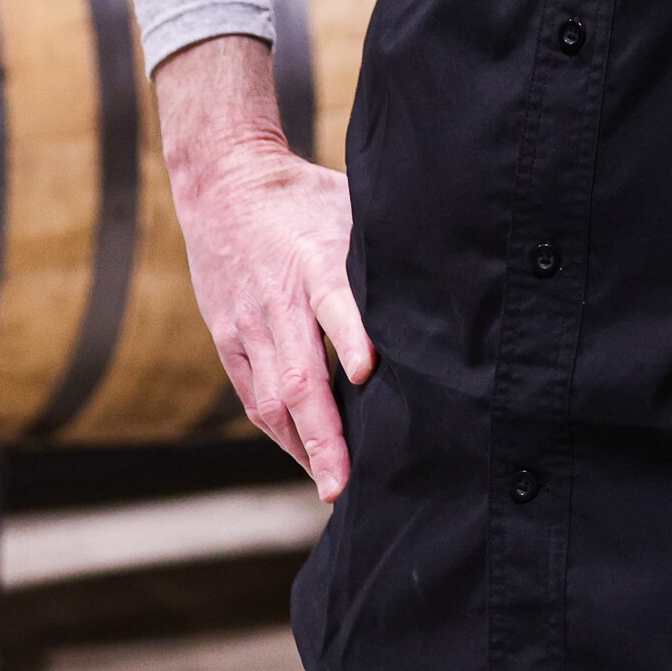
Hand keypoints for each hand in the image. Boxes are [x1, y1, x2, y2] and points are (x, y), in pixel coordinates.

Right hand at [156, 35, 374, 498]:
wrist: (223, 184)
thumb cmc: (304, 199)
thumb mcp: (349, 205)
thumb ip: (385, 249)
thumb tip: (448, 278)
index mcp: (313, 258)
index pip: (333, 300)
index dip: (352, 336)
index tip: (369, 372)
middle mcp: (277, 300)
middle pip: (297, 372)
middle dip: (323, 432)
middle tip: (345, 482)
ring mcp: (247, 325)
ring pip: (270, 397)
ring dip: (302, 446)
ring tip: (332, 486)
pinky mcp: (228, 341)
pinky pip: (253, 395)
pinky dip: (280, 431)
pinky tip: (307, 458)